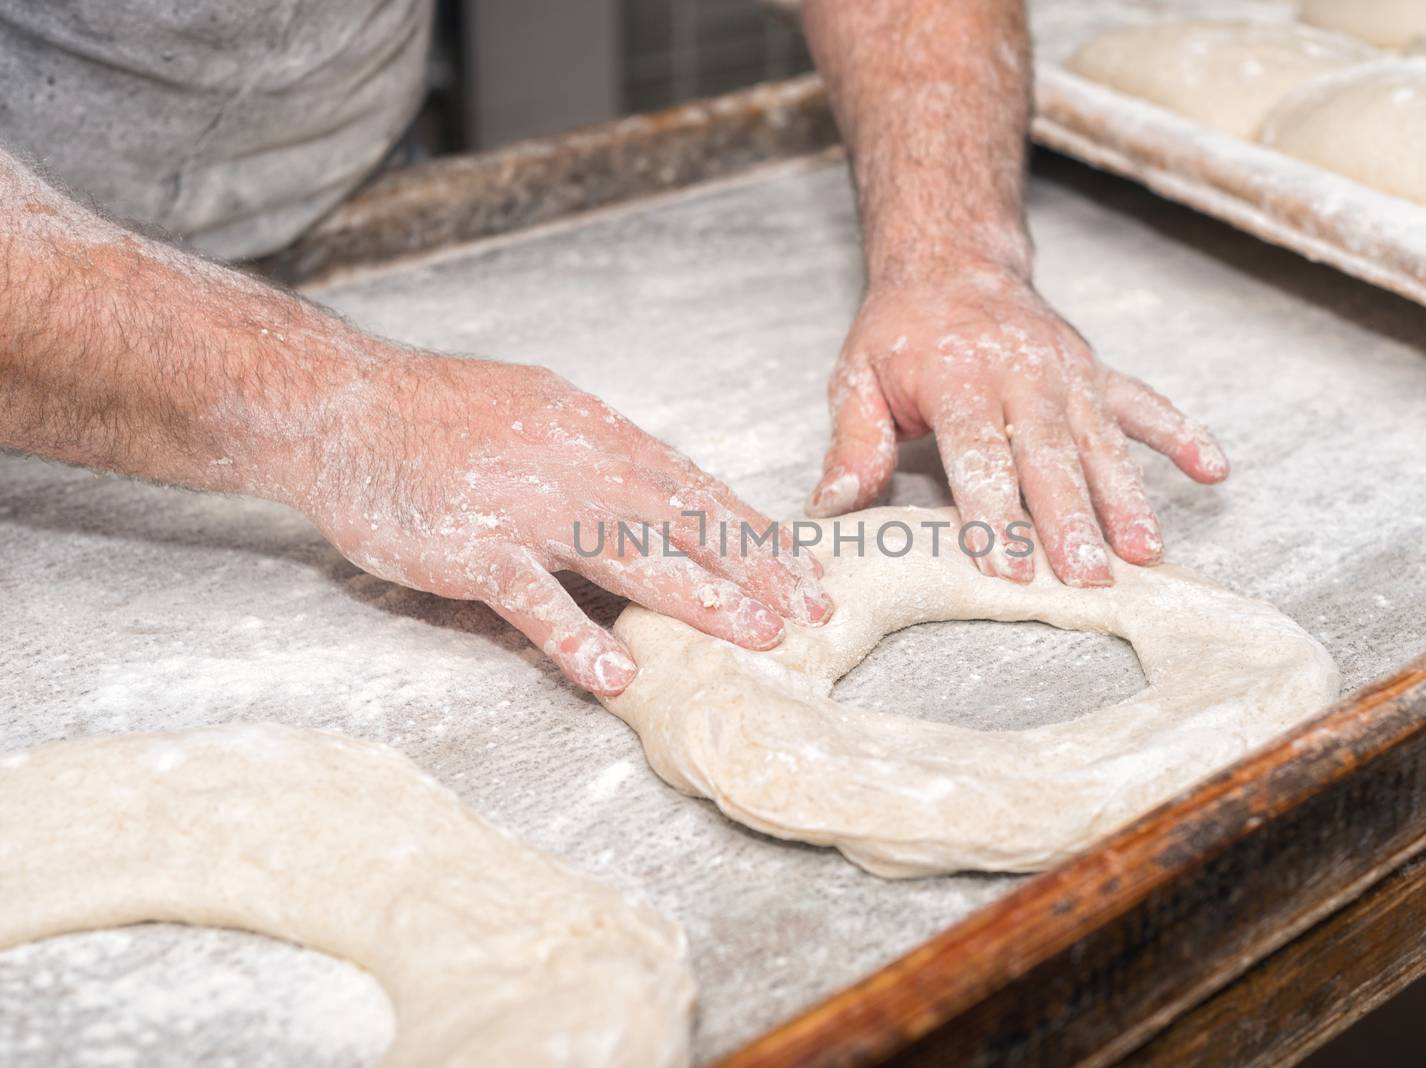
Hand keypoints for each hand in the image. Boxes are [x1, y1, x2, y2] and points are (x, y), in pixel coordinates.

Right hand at [296, 352, 831, 695]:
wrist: (338, 404)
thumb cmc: (435, 411)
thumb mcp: (537, 408)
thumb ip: (599, 448)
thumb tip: (659, 486)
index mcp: (595, 431)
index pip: (693, 486)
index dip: (754, 529)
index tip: (804, 565)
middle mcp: (575, 464)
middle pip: (683, 520)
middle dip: (756, 568)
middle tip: (813, 610)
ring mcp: (525, 506)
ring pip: (629, 554)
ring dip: (698, 597)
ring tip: (757, 636)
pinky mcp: (472, 548)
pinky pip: (533, 600)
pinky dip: (575, 636)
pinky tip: (617, 673)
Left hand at [806, 266, 1227, 585]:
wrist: (952, 261)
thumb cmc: (900, 333)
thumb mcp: (856, 377)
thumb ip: (853, 443)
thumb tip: (833, 505)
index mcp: (958, 374)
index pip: (978, 451)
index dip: (991, 511)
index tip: (1004, 566)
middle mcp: (1021, 370)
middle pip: (1049, 454)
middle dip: (1069, 519)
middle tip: (1086, 577)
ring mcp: (1067, 371)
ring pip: (1101, 441)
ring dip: (1125, 498)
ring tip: (1144, 552)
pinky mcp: (1096, 372)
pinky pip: (1145, 403)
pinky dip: (1182, 434)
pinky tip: (1214, 470)